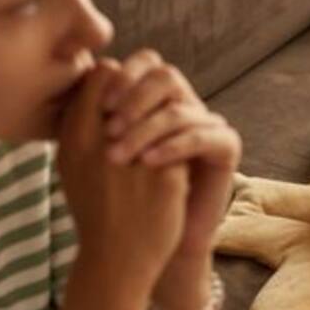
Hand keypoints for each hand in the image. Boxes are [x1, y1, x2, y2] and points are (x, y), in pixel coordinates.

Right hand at [56, 60, 188, 287]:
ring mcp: (136, 159)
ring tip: (170, 130)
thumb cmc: (95, 211)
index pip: (102, 75)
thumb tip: (96, 85)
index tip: (130, 94)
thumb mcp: (72, 166)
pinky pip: (184, 142)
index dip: (120, 78)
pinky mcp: (168, 177)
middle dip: (148, 90)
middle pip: (135, 85)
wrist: (116, 261)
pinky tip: (183, 162)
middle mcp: (102, 143)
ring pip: (165, 109)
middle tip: (157, 102)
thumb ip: (80, 126)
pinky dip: (184, 147)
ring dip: (169, 116)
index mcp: (75, 137)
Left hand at [99, 49, 242, 257]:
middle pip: (166, 75)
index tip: (99, 105)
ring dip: (146, 128)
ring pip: (180, 108)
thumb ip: (89, 112)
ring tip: (120, 155)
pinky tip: (148, 163)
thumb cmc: (115, 198)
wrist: (146, 246)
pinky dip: (173, 147)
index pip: (144, 63)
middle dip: (135, 97)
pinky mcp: (224, 149)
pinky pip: (203, 135)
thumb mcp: (94, 151)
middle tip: (110, 126)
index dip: (121, 76)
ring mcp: (205, 126)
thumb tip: (84, 75)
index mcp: (154, 101)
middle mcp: (182, 106)